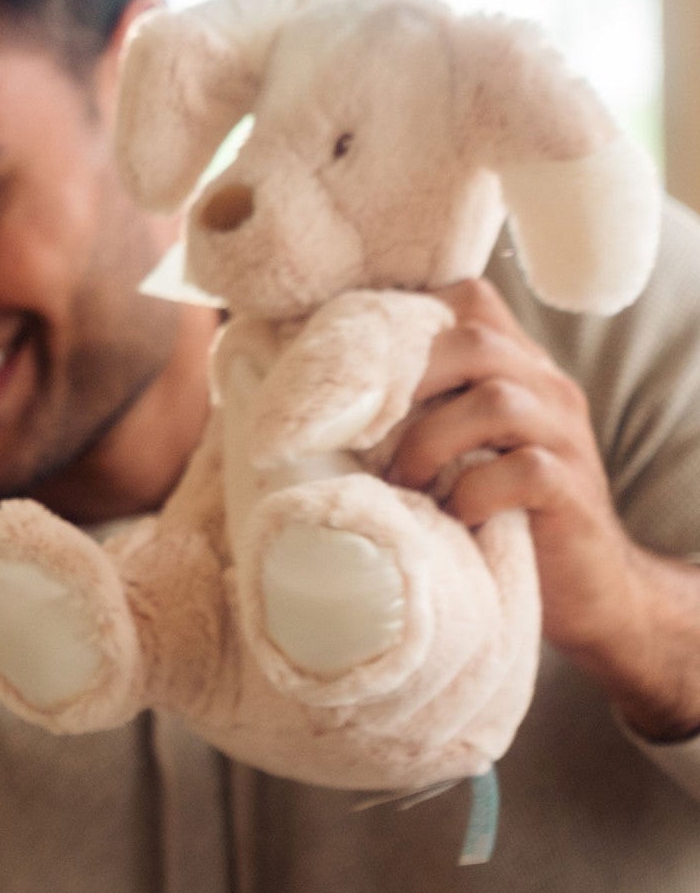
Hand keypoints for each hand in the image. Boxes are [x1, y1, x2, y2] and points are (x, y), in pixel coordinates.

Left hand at [388, 278, 699, 739]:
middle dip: (404, 382)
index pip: (465, 302)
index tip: (347, 367)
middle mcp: (543, 387)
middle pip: (473, 339)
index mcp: (511, 367)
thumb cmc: (491, 519)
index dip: (403, 319)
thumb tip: (309, 415)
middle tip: (360, 436)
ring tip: (401, 485)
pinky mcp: (569, 489)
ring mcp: (562, 435)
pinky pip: (524, 471)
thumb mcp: (450, 456)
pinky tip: (451, 517)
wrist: (583, 590)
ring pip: (497, 400)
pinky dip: (474, 493)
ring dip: (429, 442)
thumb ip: (411, 420)